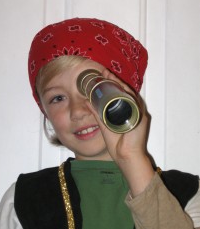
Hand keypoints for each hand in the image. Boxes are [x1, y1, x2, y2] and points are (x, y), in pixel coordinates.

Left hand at [86, 69, 154, 195]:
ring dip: (119, 84)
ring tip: (108, 76)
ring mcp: (138, 112)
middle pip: (124, 90)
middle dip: (114, 80)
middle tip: (104, 72)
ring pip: (129, 93)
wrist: (126, 156)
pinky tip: (119, 86)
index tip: (101, 76)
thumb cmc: (118, 144)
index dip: (110, 84)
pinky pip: (134, 101)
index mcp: (125, 112)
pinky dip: (127, 94)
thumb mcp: (104, 125)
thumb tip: (87, 102)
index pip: (118, 93)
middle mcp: (133, 110)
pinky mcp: (141, 117)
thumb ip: (97, 113)